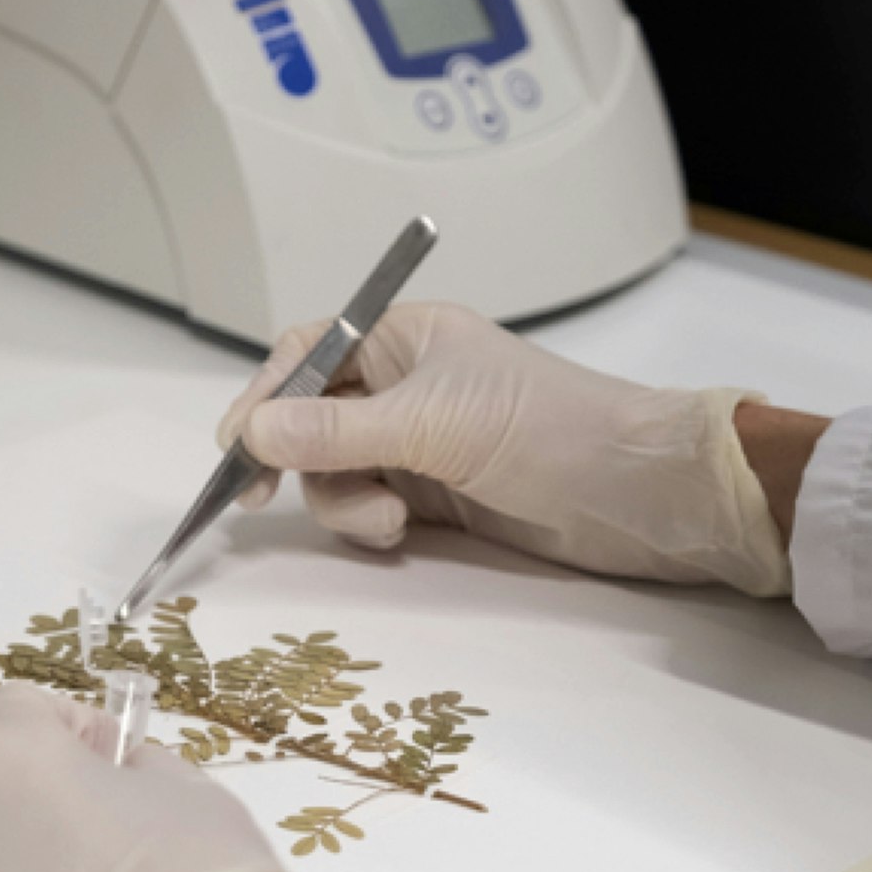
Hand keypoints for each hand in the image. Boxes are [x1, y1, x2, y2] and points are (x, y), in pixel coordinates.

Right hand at [218, 302, 793, 596]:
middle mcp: (403, 385)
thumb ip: (334, 431)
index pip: (305, 355)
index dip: (262, 397)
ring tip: (389, 522)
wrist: (637, 496)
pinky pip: (367, 505)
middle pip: (308, 420)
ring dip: (343, 502)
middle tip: (261, 498)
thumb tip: (249, 432)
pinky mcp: (432, 495)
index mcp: (403, 337)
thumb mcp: (430, 424)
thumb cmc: (548, 429)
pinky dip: (369, 524)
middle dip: (297, 460)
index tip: (233, 451)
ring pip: (333, 473)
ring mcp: (417, 443)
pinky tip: (402, 534)